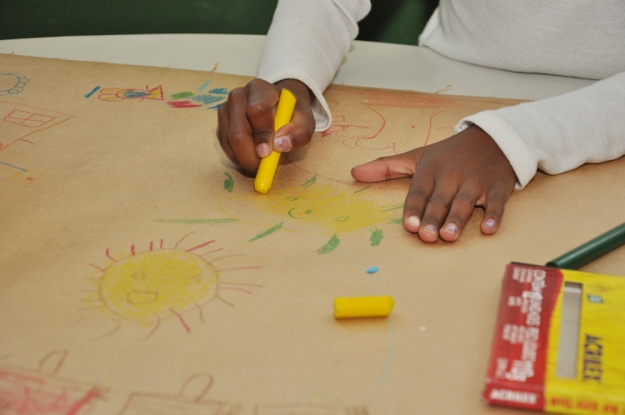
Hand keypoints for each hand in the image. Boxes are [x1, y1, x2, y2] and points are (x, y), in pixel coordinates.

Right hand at [217, 78, 315, 174]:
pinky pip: (224, 144)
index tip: (267, 154)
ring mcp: (226, 108)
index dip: (261, 135)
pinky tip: (249, 157)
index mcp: (260, 89)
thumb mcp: (305, 122)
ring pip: (228, 140)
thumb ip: (298, 133)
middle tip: (261, 168)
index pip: (256, 110)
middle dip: (249, 155)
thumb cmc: (292, 114)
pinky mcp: (221, 122)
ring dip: (242, 158)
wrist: (278, 106)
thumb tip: (279, 146)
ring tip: (258, 163)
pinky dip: (235, 156)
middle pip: (237, 130)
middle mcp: (238, 95)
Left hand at [351, 125, 516, 242]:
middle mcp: (452, 175)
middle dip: (433, 217)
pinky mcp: (498, 186)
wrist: (493, 138)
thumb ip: (386, 167)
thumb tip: (353, 172)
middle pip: (441, 200)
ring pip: (465, 202)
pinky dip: (495, 215)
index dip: (414, 208)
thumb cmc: (449, 154)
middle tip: (427, 236)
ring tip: (449, 236)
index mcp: (431, 169)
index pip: (419, 192)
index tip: (410, 225)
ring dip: (458, 219)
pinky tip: (489, 229)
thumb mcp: (418, 156)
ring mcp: (476, 181)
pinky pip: (497, 203)